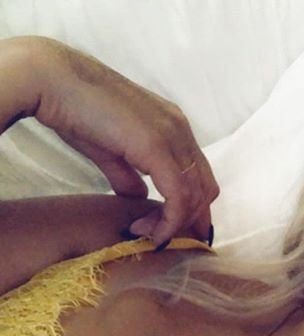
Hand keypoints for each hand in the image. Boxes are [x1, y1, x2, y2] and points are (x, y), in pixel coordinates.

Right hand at [2, 36, 218, 245]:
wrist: (53, 82)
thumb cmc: (76, 111)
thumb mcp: (111, 152)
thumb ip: (129, 176)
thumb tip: (139, 198)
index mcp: (174, 127)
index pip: (199, 175)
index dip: (194, 208)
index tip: (176, 231)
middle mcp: (181, 130)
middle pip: (205, 188)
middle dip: (191, 221)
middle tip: (164, 239)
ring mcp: (173, 136)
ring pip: (195, 196)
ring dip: (175, 224)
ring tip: (148, 235)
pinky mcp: (158, 147)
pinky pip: (179, 197)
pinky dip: (170, 221)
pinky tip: (152, 233)